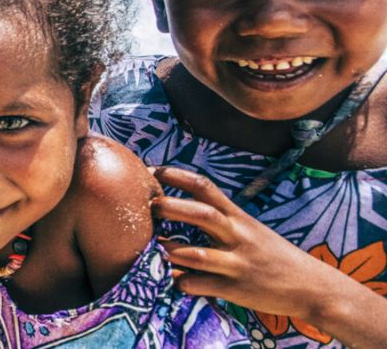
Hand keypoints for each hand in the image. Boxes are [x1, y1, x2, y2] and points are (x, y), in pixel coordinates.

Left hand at [152, 166, 352, 319]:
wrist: (314, 287)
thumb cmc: (273, 255)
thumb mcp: (250, 229)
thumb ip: (219, 218)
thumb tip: (178, 207)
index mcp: (239, 217)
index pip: (206, 187)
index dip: (177, 176)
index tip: (151, 170)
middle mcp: (238, 237)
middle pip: (203, 215)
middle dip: (172, 208)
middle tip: (148, 207)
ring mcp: (237, 265)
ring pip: (199, 255)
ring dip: (171, 251)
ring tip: (153, 248)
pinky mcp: (237, 291)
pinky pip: (203, 286)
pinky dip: (183, 283)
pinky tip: (172, 280)